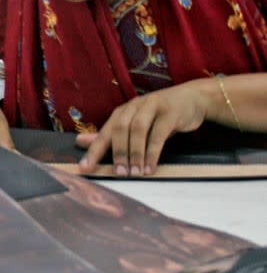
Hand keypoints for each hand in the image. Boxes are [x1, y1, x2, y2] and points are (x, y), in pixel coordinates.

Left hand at [76, 82, 210, 175]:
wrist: (193, 99)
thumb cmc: (160, 116)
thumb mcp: (136, 124)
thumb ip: (111, 135)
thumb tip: (81, 142)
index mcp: (123, 111)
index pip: (105, 131)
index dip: (94, 149)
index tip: (85, 168)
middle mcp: (134, 106)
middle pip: (120, 128)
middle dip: (118, 152)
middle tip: (119, 173)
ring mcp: (152, 106)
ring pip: (138, 129)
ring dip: (135, 153)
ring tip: (135, 173)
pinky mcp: (170, 112)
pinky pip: (159, 133)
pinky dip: (153, 152)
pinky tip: (151, 167)